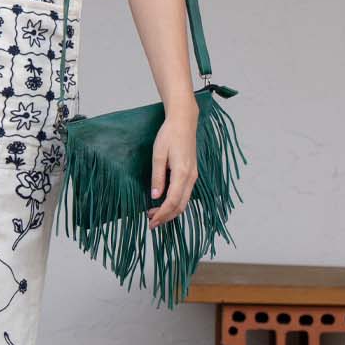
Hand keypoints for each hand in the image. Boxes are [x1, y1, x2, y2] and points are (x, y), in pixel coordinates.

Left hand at [148, 107, 198, 227]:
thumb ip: (157, 177)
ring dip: (171, 211)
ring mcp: (193, 176)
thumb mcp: (158, 154)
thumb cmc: (169, 135)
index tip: (151, 222)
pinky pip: (186, 194)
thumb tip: (155, 196)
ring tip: (155, 214)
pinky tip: (165, 203)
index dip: (162, 214)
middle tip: (151, 223)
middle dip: (166, 217)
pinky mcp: (192, 174)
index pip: (172, 201)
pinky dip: (176, 203)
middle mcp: (191, 177)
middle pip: (181, 206)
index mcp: (182, 173)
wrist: (184, 122)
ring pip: (184, 202)